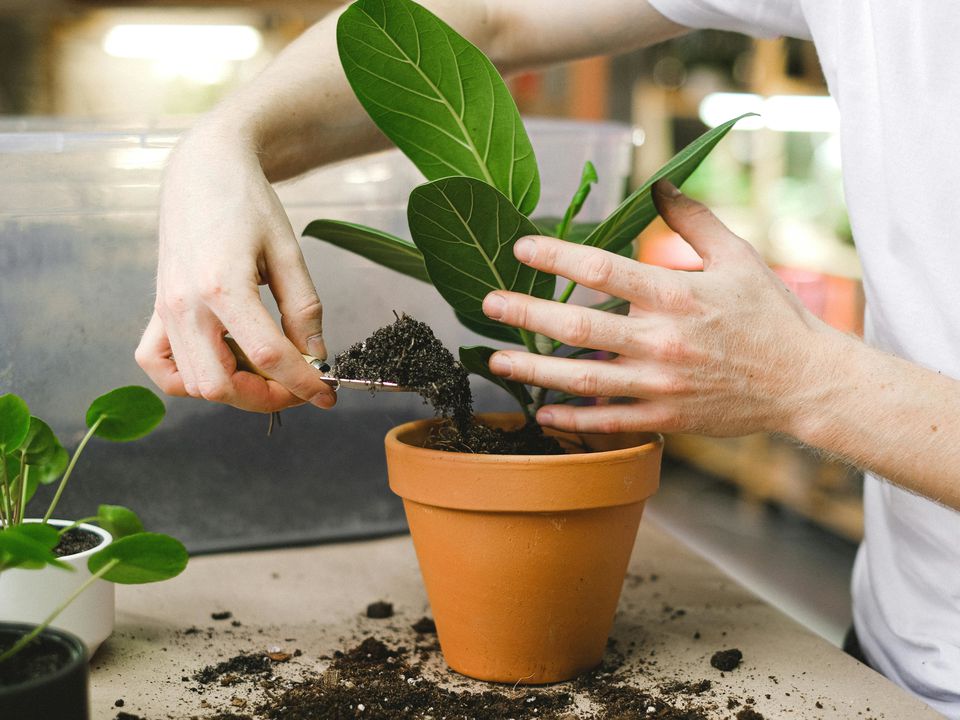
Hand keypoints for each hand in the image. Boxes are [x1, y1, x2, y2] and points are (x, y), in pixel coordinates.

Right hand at [135, 126, 336, 412]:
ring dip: (233, 390)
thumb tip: (314, 355)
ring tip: (265, 370)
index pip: (268, 356)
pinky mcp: (156, 309)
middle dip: (266, 397)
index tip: (326, 394)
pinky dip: (187, 379)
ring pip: (192, 384)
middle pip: (221, 385)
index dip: (303, 383)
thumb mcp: (288, 252)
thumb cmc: (247, 202)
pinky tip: (220, 363)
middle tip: (296, 385)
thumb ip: (303, 308)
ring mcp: (165, 309)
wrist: (205, 169)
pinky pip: (158, 364)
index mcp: (223, 285)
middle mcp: (184, 304)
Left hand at [481, 180, 836, 436]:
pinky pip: (608, 419)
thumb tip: (658, 185)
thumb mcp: (737, 257)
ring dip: (533, 370)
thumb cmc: (769, 314)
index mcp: (676, 295)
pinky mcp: (666, 416)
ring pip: (582, 378)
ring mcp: (661, 384)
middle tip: (487, 303)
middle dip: (525, 313)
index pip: (602, 269)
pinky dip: (571, 417)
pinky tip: (541, 408)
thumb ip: (693, 220)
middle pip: (577, 326)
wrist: (803, 381)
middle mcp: (662, 340)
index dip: (556, 256)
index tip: (520, 247)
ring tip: (494, 358)